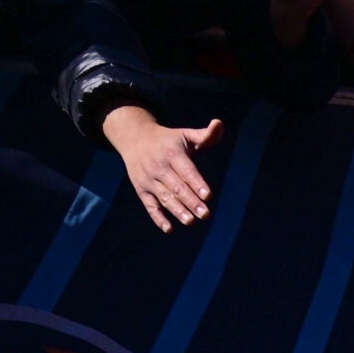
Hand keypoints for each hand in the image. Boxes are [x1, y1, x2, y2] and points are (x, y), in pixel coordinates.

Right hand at [105, 104, 221, 230]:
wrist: (134, 138)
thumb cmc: (169, 140)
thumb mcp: (185, 135)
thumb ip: (204, 135)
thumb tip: (219, 124)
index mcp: (172, 153)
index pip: (186, 170)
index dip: (197, 183)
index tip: (208, 196)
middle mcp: (159, 166)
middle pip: (176, 187)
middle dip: (191, 201)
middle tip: (205, 214)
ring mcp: (148, 179)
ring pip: (164, 197)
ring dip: (177, 210)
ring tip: (190, 221)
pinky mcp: (141, 189)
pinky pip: (149, 205)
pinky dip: (157, 217)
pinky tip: (168, 229)